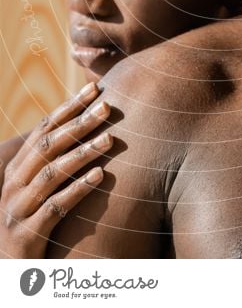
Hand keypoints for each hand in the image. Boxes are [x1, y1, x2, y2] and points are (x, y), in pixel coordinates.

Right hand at [0, 81, 112, 257]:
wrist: (12, 273)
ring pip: (51, 174)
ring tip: (110, 140)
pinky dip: (77, 190)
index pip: (44, 128)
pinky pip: (54, 208)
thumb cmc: (33, 221)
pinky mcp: (27, 235)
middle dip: (79, 124)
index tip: (95, 88)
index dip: (69, 107)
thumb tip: (87, 122)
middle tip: (107, 107)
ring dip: (82, 154)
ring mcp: (18, 209)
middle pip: (48, 146)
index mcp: (17, 167)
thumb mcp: (38, 187)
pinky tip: (100, 177)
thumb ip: (55, 159)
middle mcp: (14, 184)